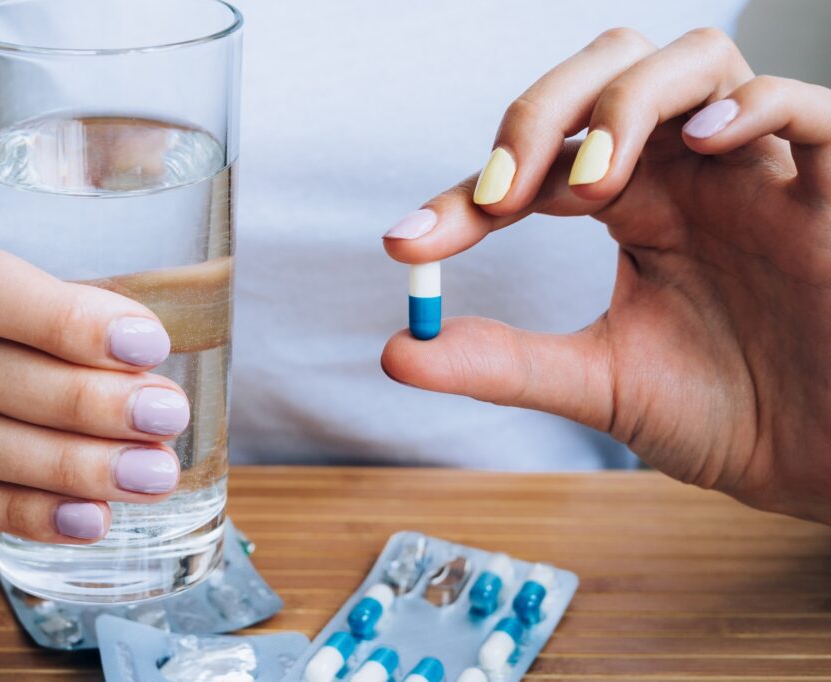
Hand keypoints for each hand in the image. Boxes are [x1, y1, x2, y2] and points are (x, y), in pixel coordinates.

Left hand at [382, 28, 830, 522]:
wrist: (821, 466)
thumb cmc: (726, 414)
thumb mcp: (598, 384)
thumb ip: (503, 362)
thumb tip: (398, 350)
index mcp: (635, 207)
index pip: (537, 164)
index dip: (466, 194)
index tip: (408, 243)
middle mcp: (690, 174)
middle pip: (609, 73)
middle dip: (541, 114)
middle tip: (500, 196)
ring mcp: (762, 176)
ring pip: (696, 64)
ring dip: (626, 106)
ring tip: (587, 186)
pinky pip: (814, 112)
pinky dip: (754, 107)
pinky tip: (702, 142)